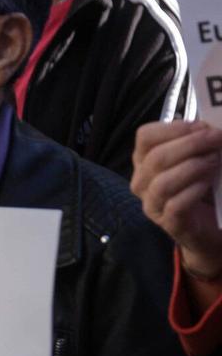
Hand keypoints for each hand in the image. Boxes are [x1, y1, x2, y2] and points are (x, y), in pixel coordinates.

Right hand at [132, 121, 221, 285]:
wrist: (207, 228)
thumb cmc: (201, 189)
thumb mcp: (197, 160)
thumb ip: (199, 143)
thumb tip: (211, 127)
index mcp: (145, 161)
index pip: (145, 137)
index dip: (173, 128)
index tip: (201, 126)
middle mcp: (142, 182)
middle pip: (156, 158)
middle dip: (191, 145)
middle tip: (217, 139)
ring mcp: (152, 205)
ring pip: (163, 183)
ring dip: (193, 168)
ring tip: (215, 162)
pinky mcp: (169, 223)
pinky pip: (176, 205)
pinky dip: (194, 191)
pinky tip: (209, 183)